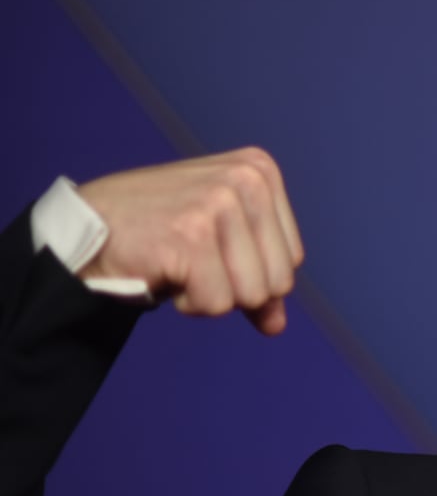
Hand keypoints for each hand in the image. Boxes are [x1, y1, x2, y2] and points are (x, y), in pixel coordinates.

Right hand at [76, 147, 304, 335]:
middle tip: (193, 261)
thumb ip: (257, 277)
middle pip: (279, 280)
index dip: (253, 274)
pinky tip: (164, 270)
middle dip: (235, 288)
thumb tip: (277, 324)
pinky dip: (188, 301)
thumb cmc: (158, 231)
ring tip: (178, 263)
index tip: (213, 252)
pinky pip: (216, 303)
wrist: (86, 227)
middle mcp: (246, 179)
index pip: (292, 259)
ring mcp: (219, 204)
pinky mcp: (192, 235)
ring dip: (210, 295)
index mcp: (260, 171)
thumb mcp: (220, 241)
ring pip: (251, 295)